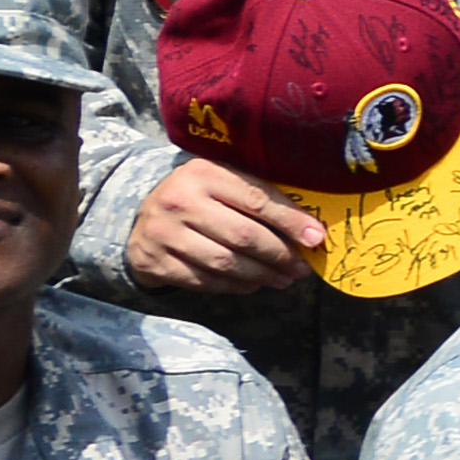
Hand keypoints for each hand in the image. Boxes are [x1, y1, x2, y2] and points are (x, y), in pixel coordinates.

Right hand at [124, 161, 329, 293]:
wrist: (143, 217)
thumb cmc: (199, 197)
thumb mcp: (222, 182)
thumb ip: (258, 196)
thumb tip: (309, 229)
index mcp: (204, 174)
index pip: (256, 200)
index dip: (290, 222)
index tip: (316, 238)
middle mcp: (180, 201)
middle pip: (243, 236)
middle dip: (280, 255)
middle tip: (302, 268)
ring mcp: (164, 233)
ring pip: (226, 263)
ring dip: (262, 275)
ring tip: (284, 279)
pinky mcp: (155, 261)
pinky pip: (206, 281)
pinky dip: (236, 286)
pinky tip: (254, 284)